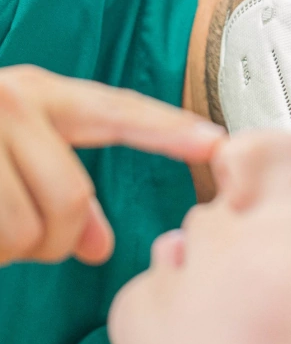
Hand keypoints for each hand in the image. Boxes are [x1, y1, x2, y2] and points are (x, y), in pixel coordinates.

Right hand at [0, 65, 224, 265]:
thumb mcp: (16, 154)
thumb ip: (66, 193)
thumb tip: (99, 248)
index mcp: (41, 94)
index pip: (119, 112)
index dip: (170, 130)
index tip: (217, 142)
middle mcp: (16, 101)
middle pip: (72, 198)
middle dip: (55, 239)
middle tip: (28, 241)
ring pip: (30, 231)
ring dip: (13, 248)